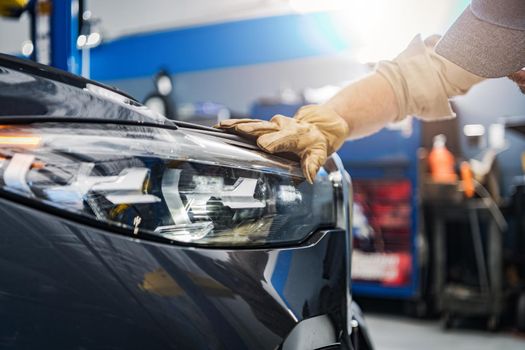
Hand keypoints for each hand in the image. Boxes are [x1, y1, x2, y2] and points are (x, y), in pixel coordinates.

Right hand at [216, 105, 349, 182]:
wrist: (317, 125)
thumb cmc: (315, 143)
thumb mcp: (318, 155)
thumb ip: (312, 165)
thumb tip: (310, 177)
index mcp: (294, 136)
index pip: (281, 139)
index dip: (273, 142)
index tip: (264, 145)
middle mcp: (281, 127)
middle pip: (264, 128)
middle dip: (251, 130)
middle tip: (237, 130)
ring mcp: (271, 125)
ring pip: (253, 124)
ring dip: (237, 125)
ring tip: (221, 126)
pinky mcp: (264, 125)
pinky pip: (248, 123)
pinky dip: (234, 124)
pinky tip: (220, 126)